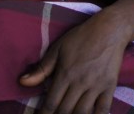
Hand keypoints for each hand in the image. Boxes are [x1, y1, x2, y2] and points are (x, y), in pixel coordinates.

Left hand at [19, 8, 133, 113]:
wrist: (110, 28)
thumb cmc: (82, 37)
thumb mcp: (58, 48)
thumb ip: (42, 69)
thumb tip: (22, 82)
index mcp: (65, 74)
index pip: (51, 104)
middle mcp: (80, 83)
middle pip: (65, 111)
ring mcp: (96, 86)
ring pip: (82, 113)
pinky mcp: (110, 86)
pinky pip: (103, 108)